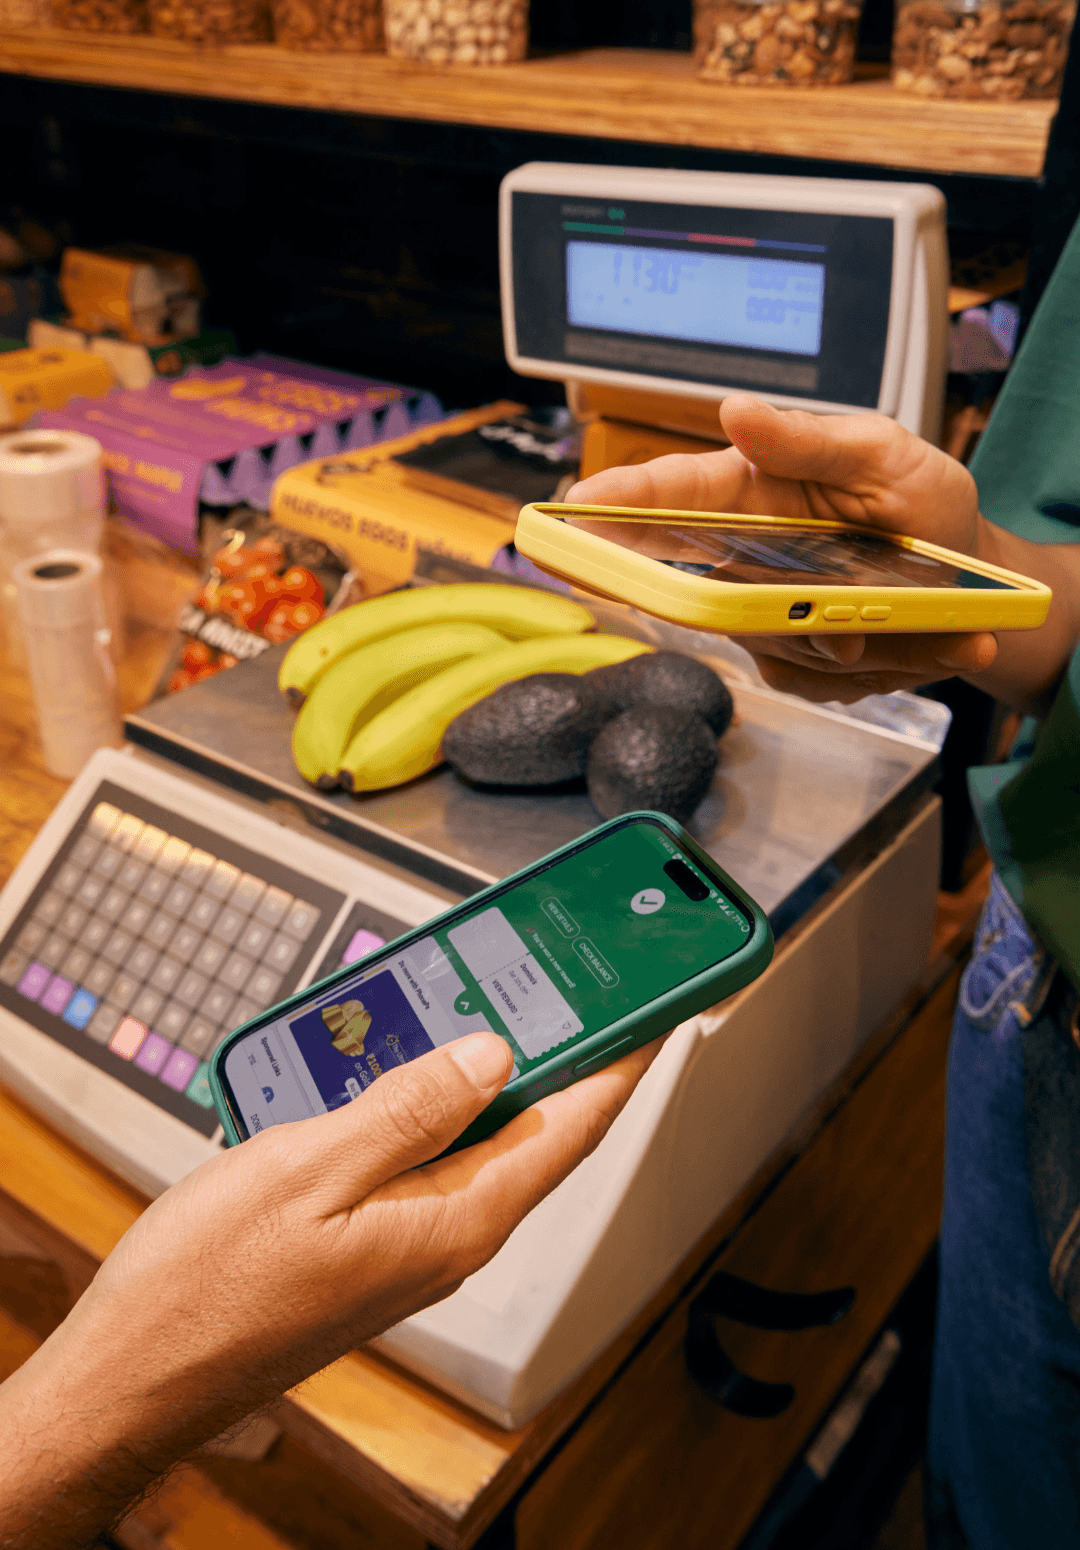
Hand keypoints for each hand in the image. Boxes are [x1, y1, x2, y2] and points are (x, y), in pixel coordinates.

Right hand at [0, 1031, 661, 1549]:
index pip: (570, 1129)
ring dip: (485, 1073)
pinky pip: (424, 1159)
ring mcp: (411, 1246)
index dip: (621, 1061)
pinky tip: (396, 1067)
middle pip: (534, 1132)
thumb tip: (495, 1056)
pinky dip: (427, 1105)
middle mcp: (448, 1239)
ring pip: (475, 1142)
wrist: (134, 1374)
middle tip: (574, 981)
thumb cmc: (205, 1289)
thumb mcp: (309, 1171)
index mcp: (453, 1222)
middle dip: (562, 1054)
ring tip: (485, 1001)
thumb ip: (410, 1110)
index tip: (659, 1007)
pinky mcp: (374, 1245)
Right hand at [567, 394, 999, 703]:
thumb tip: (735, 409)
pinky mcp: (789, 657)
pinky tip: (911, 640)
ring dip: (839, 639)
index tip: (565, 519)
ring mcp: (760, 609)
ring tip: (912, 617)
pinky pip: (805, 677)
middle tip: (802, 604)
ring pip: (762, 642)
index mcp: (748, 489)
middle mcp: (739, 553)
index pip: (663, 495)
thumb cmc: (920, 500)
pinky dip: (869, 666)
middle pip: (689, 587)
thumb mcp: (882, 451)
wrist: (972, 579)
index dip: (611, 509)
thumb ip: (808, 436)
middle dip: (727, 604)